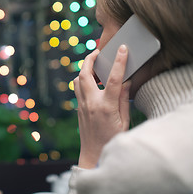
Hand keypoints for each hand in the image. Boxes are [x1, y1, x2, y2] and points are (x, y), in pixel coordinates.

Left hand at [74, 45, 131, 168]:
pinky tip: (92, 83)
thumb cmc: (112, 139)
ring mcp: (82, 105)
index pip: (113, 78)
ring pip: (77, 80)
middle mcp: (91, 103)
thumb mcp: (124, 120)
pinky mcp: (78, 109)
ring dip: (84, 70)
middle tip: (96, 52)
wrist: (93, 155)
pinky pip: (78, 90)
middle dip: (89, 59)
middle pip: (84, 74)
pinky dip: (83, 82)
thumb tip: (126, 81)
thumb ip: (123, 99)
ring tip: (94, 67)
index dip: (119, 61)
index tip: (122, 48)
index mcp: (106, 106)